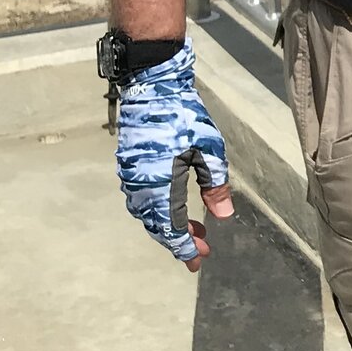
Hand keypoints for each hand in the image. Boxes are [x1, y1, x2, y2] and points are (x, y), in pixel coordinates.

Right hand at [113, 42, 234, 270]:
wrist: (151, 87)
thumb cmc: (184, 118)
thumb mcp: (210, 153)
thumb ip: (215, 187)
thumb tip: (223, 216)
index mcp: (159, 189)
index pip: (170, 231)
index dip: (184, 249)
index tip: (197, 263)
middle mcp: (140, 188)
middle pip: (157, 226)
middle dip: (180, 240)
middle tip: (202, 249)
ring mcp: (130, 176)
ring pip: (148, 213)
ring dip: (169, 224)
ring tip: (194, 228)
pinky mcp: (129, 164)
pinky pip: (142, 198)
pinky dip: (159, 208)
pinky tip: (174, 204)